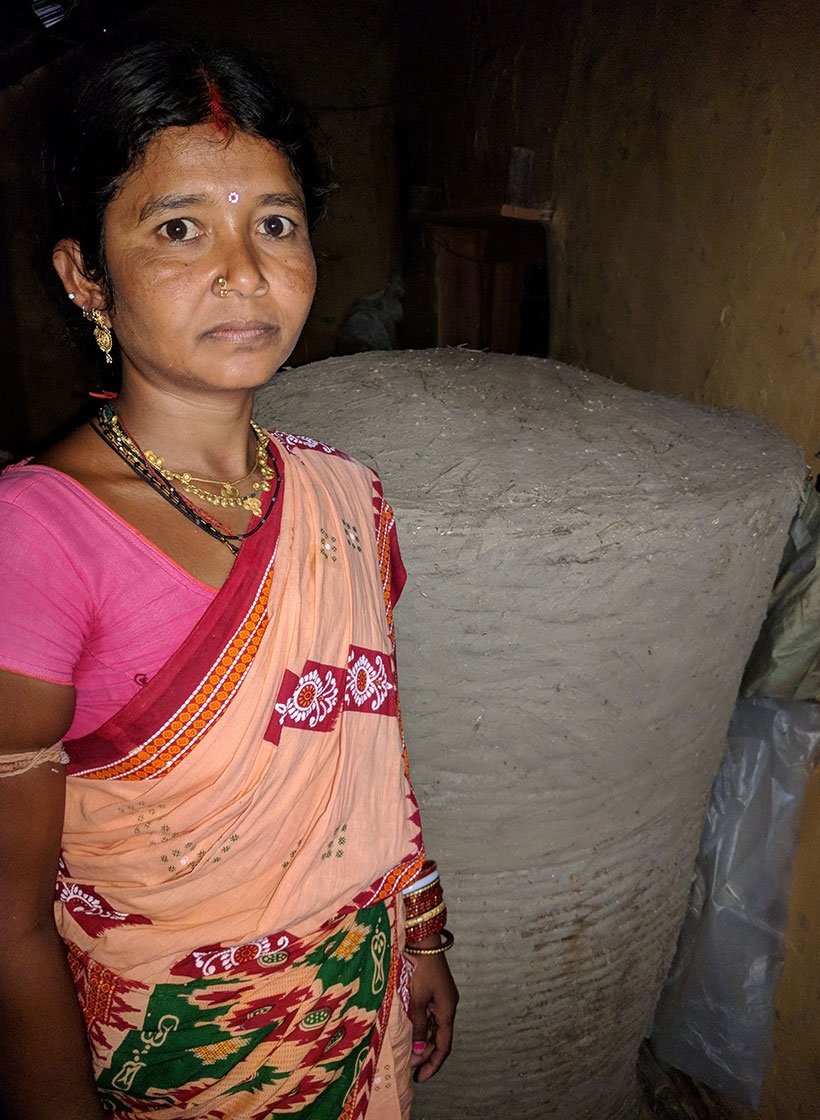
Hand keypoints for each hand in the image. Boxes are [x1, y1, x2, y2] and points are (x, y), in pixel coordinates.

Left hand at [408, 941, 457, 1082]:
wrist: (423, 941)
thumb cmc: (420, 970)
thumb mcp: (417, 1001)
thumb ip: (419, 1026)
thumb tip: (420, 1050)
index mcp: (447, 1011)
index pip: (443, 1046)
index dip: (433, 1064)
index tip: (421, 1078)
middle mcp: (448, 1007)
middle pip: (440, 1038)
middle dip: (427, 1056)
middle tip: (411, 1071)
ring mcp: (443, 999)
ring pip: (435, 1028)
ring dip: (424, 1042)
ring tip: (409, 1056)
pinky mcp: (435, 991)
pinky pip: (431, 1016)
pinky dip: (423, 1028)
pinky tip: (412, 1034)